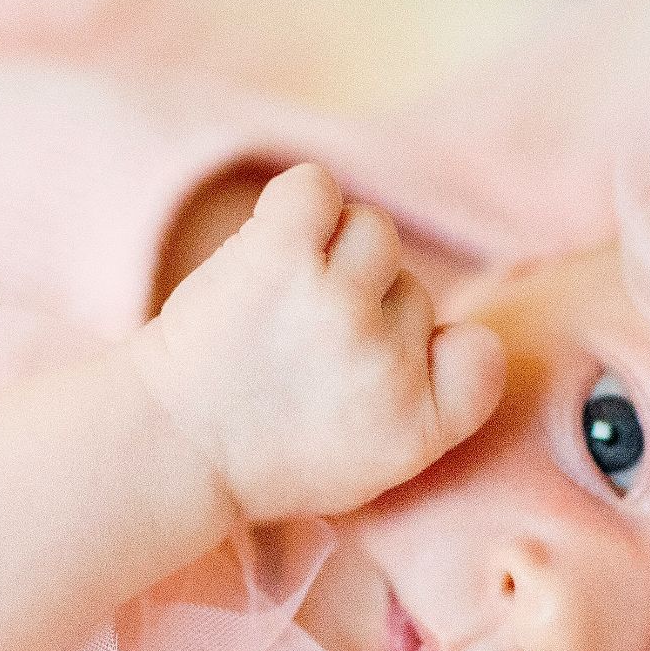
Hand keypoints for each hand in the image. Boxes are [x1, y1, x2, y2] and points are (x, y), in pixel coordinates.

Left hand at [131, 163, 504, 521]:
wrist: (168, 448)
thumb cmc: (267, 451)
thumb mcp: (376, 462)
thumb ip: (430, 400)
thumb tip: (453, 326)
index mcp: (420, 429)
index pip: (481, 354)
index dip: (435, 349)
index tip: (383, 370)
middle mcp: (387, 368)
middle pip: (413, 288)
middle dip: (365, 304)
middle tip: (296, 347)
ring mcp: (337, 307)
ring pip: (372, 233)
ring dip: (331, 250)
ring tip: (280, 295)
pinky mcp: (282, 257)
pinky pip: (318, 188)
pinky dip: (296, 204)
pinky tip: (269, 245)